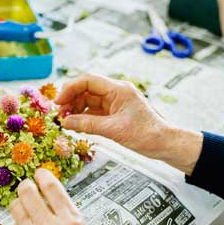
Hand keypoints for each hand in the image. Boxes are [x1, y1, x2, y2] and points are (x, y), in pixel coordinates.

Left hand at [10, 169, 110, 224]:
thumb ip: (72, 219)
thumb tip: (58, 203)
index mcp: (73, 221)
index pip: (52, 187)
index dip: (43, 175)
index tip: (40, 173)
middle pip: (28, 191)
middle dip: (27, 185)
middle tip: (28, 186)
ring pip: (16, 206)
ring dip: (20, 202)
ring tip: (25, 204)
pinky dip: (20, 221)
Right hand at [55, 73, 202, 174]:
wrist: (165, 144)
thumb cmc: (147, 134)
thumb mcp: (114, 130)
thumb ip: (87, 125)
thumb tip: (65, 122)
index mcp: (118, 89)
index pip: (88, 80)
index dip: (70, 89)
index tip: (58, 102)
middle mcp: (116, 92)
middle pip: (86, 89)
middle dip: (70, 99)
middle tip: (59, 114)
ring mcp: (115, 102)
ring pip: (88, 100)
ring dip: (75, 109)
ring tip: (66, 121)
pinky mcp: (114, 113)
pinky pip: (94, 111)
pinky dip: (83, 116)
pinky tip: (76, 124)